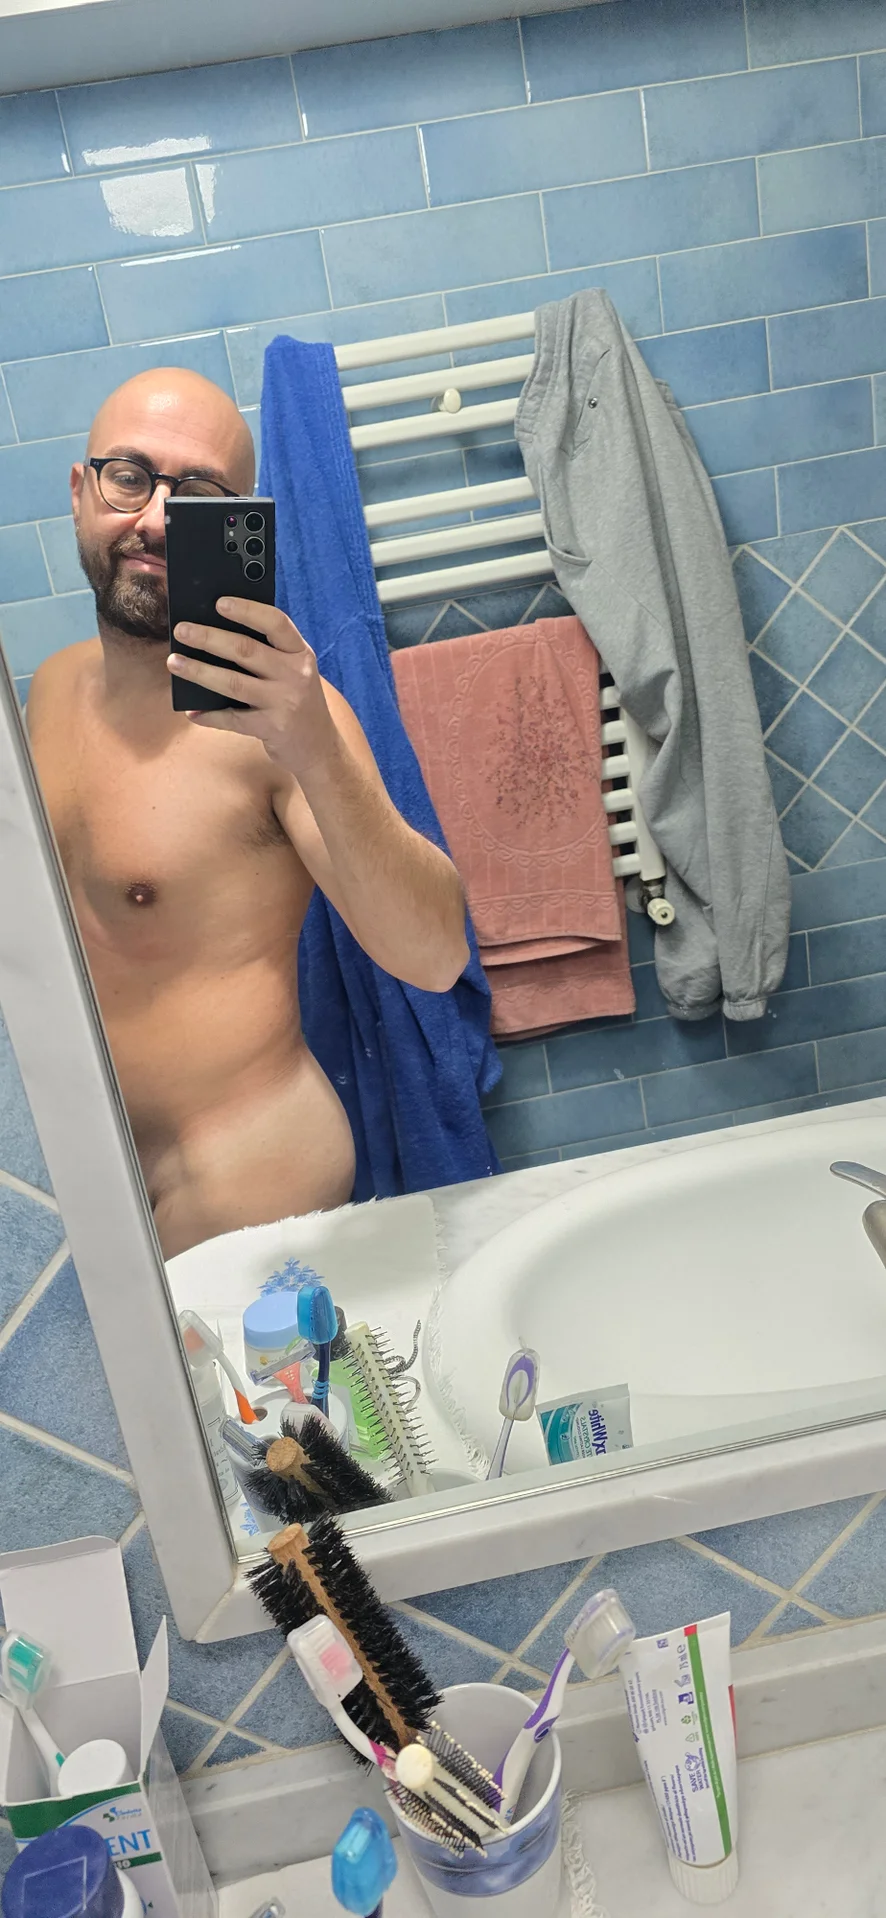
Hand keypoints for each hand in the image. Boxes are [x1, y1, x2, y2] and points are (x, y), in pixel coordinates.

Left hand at [167, 599, 335, 776]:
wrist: (319, 747)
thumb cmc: (297, 700)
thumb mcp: (293, 670)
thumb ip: (268, 652)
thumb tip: (215, 633)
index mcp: (300, 653)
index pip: (276, 623)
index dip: (247, 610)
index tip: (218, 602)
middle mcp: (296, 675)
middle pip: (246, 650)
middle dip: (209, 638)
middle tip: (181, 631)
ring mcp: (284, 702)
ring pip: (233, 682)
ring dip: (199, 671)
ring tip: (174, 662)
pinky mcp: (272, 728)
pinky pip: (233, 719)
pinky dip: (209, 715)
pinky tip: (191, 711)